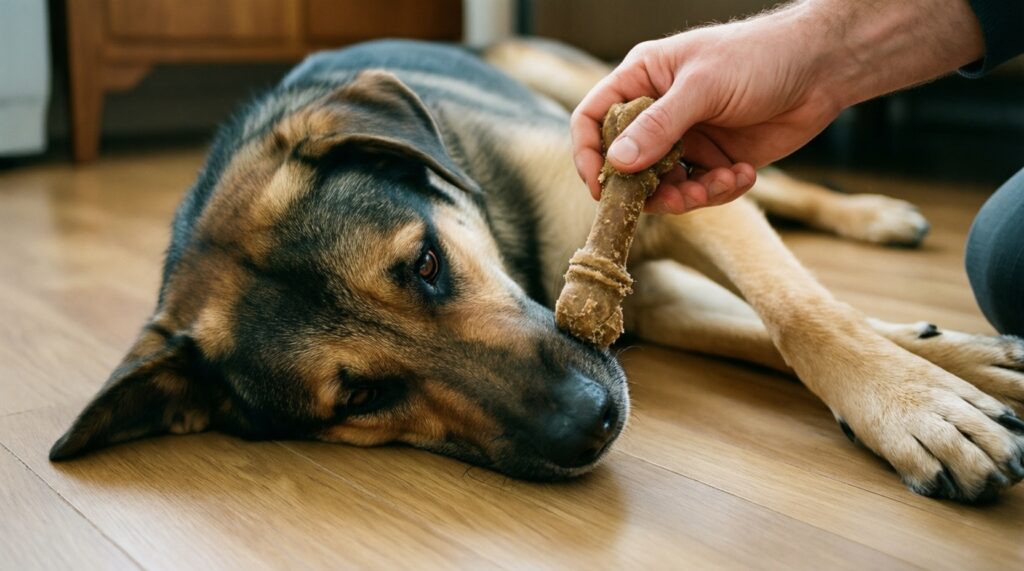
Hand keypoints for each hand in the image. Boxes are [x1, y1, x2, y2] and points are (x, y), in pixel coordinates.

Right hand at [571, 11, 843, 213]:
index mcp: (643, 80)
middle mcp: (659, 112)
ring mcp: (687, 139)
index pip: (593, 119)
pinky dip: (720, 191)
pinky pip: (701, 191)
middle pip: (627, 164)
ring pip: (664, 186)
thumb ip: (659, 126)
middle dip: (648, 188)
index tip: (600, 186)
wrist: (822, 68)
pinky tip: (745, 174)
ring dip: (688, 196)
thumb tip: (616, 162)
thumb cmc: (758, 57)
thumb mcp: (703, 87)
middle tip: (675, 197)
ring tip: (719, 184)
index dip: (589, 153)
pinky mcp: (716, 160)